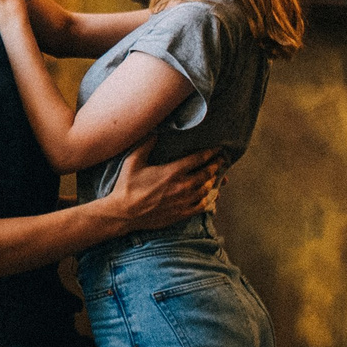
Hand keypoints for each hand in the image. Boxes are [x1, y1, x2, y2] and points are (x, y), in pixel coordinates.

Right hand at [104, 149, 225, 230]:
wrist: (124, 213)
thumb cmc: (126, 186)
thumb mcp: (132, 161)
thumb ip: (145, 145)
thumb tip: (155, 132)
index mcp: (172, 171)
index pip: (198, 159)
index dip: (210, 153)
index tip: (217, 149)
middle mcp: (182, 186)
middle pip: (206, 174)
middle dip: (216, 166)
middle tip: (222, 161)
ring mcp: (183, 201)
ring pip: (206, 190)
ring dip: (214, 182)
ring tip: (219, 177)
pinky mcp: (181, 214)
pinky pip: (202, 206)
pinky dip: (210, 200)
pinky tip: (212, 197)